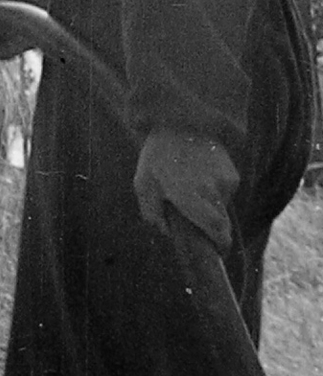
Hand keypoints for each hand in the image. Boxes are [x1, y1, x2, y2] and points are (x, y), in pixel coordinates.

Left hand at [133, 128, 237, 251]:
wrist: (178, 123)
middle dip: (211, 229)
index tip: (217, 253)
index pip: (216, 230)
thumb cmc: (156, 156)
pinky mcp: (232, 172)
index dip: (220, 245)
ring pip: (222, 206)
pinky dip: (214, 192)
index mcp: (191, 196)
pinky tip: (199, 178)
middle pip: (220, 223)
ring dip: (209, 207)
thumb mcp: (144, 185)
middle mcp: (213, 190)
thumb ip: (153, 213)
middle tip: (196, 225)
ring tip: (189, 190)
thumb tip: (168, 232)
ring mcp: (226, 181)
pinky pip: (225, 192)